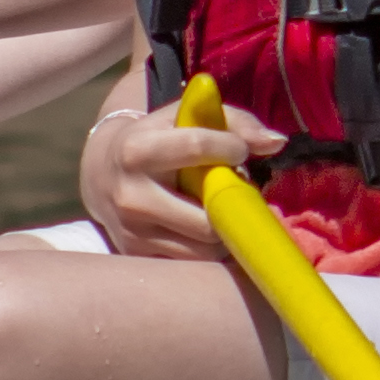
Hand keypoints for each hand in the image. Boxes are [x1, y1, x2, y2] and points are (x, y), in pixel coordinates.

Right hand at [81, 92, 278, 258]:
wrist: (103, 174)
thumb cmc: (157, 139)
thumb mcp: (185, 117)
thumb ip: (235, 121)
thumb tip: (276, 143)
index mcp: (138, 150)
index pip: (196, 146)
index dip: (230, 148)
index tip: (240, 152)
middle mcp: (131, 195)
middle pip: (206, 216)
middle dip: (231, 204)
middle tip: (235, 190)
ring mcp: (132, 231)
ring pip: (204, 246)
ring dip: (224, 231)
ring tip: (220, 209)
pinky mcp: (136, 255)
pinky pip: (191, 261)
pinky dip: (208, 248)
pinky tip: (205, 228)